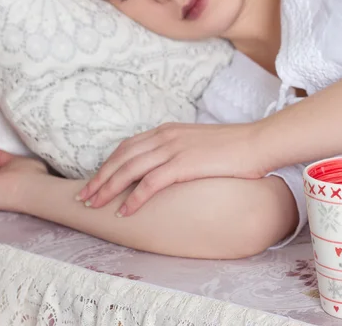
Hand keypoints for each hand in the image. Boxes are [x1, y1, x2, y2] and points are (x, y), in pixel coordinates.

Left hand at [78, 122, 265, 216]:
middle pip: (122, 157)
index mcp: (168, 130)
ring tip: (94, 206)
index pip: (128, 146)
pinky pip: (150, 183)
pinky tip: (125, 211)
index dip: (109, 164)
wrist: (257, 143)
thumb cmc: (235, 147)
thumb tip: (170, 168)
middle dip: (100, 177)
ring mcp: (174, 149)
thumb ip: (180, 152)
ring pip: (130, 169)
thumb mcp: (200, 144)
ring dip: (108, 188)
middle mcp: (166, 136)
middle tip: (83, 196)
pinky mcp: (184, 164)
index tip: (96, 179)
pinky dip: (134, 198)